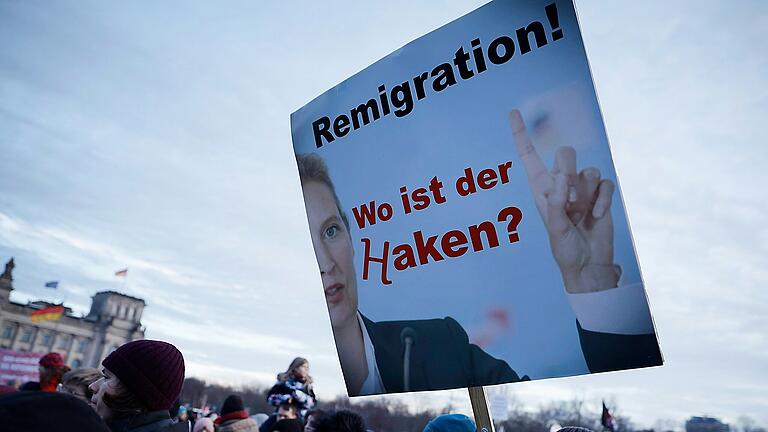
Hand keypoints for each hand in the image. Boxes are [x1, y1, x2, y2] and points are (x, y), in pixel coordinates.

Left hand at [509, 110, 618, 293]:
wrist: (588, 265)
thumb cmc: (565, 248)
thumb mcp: (554, 227)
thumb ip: (556, 201)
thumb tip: (563, 177)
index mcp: (541, 188)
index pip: (529, 156)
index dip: (521, 135)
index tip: (513, 112)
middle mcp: (561, 184)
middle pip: (566, 154)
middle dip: (569, 168)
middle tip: (570, 196)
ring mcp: (582, 189)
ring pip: (589, 169)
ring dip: (586, 192)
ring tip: (582, 213)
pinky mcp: (601, 196)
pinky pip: (606, 184)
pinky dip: (603, 200)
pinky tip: (596, 215)